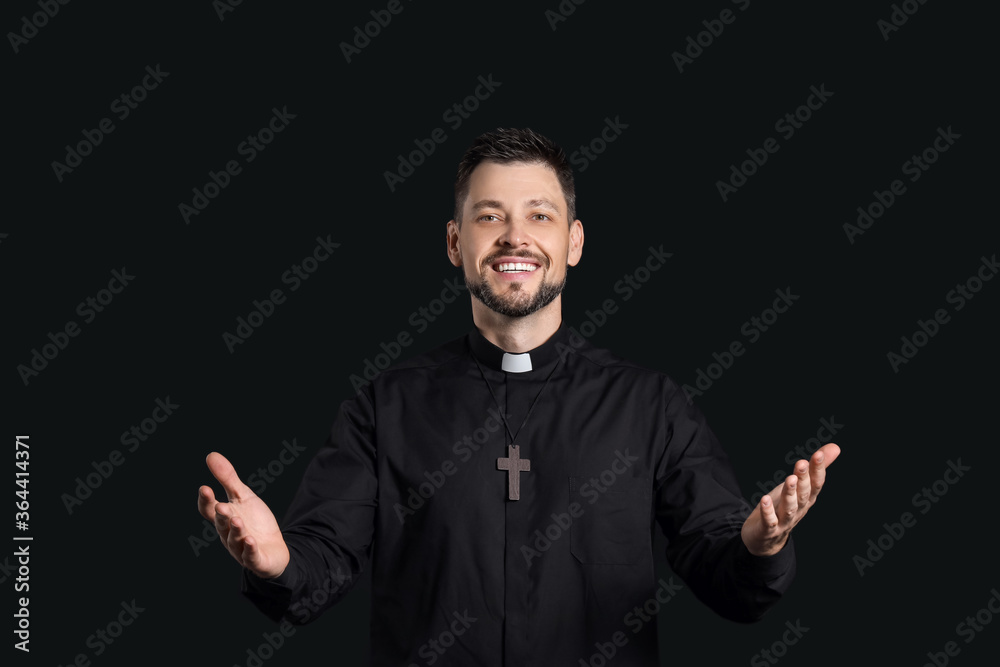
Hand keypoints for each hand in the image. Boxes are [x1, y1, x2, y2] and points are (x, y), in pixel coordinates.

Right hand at [197, 452, 289, 578]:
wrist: (273, 548)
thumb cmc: (254, 521)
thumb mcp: (243, 496)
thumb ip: (227, 479)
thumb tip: (211, 455)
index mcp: (224, 518)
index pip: (209, 510)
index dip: (206, 501)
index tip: (204, 488)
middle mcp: (229, 534)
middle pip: (222, 525)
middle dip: (222, 516)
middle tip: (222, 507)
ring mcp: (240, 548)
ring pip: (235, 540)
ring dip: (236, 531)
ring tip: (237, 520)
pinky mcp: (255, 559)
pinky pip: (250, 556)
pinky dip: (249, 549)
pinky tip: (250, 540)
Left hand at [741, 443, 840, 556]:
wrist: (765, 539)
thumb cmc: (782, 507)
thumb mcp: (798, 487)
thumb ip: (815, 468)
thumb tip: (835, 447)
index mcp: (806, 499)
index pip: (815, 484)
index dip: (818, 470)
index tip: (818, 454)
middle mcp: (798, 510)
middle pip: (803, 494)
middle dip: (804, 479)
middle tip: (802, 463)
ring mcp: (784, 521)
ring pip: (789, 507)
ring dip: (790, 494)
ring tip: (790, 479)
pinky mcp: (768, 529)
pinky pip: (769, 521)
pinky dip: (768, 511)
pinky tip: (765, 499)